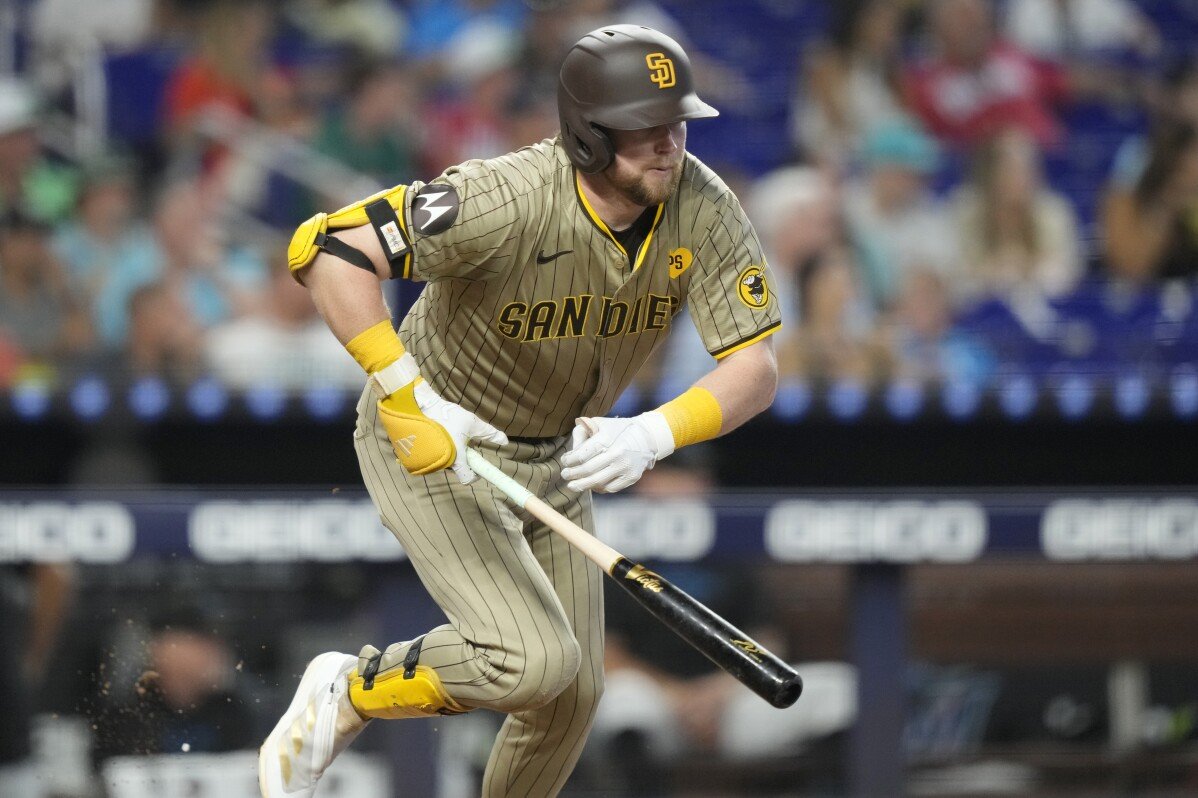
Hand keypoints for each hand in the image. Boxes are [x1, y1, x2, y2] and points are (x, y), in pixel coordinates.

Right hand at [378, 379, 507, 483]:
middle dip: (462, 460)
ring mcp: (428, 462)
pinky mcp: (418, 456)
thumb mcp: (472, 423)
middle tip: (463, 444)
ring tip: (450, 437)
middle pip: (456, 470)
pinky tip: (439, 438)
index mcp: (456, 460)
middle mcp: (442, 464)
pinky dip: (438, 451)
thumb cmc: (447, 415)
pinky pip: (433, 459)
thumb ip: (489, 434)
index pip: (467, 479)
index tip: (478, 466)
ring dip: (450, 455)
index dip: (475, 475)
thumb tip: (505, 441)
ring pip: (445, 463)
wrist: (420, 406)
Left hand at [560, 413, 674, 492]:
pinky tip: (591, 485)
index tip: (564, 461)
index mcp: (608, 439)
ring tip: (574, 485)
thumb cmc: (619, 430)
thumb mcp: (602, 423)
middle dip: (572, 474)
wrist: (647, 437)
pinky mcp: (631, 477)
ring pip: (598, 482)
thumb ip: (585, 430)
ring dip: (583, 485)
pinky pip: (610, 488)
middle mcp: (617, 454)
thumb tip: (573, 443)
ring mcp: (625, 467)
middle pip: (588, 470)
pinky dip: (598, 488)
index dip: (569, 460)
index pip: (581, 455)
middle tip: (565, 475)